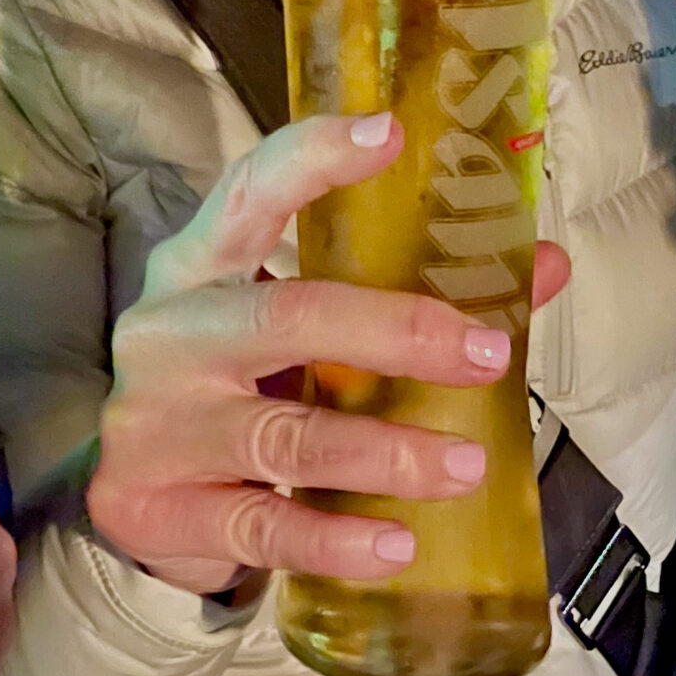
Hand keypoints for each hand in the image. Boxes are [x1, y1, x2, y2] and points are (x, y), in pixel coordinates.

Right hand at [88, 110, 572, 595]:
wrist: (131, 502)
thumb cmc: (236, 389)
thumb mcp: (297, 331)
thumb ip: (404, 294)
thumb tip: (543, 265)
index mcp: (198, 266)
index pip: (250, 192)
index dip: (315, 159)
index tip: (391, 132)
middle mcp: (170, 335)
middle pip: (284, 318)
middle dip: (393, 332)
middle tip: (486, 354)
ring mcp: (157, 426)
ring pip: (285, 435)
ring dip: (386, 452)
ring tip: (467, 464)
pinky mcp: (158, 511)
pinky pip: (263, 527)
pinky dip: (336, 539)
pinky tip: (397, 543)